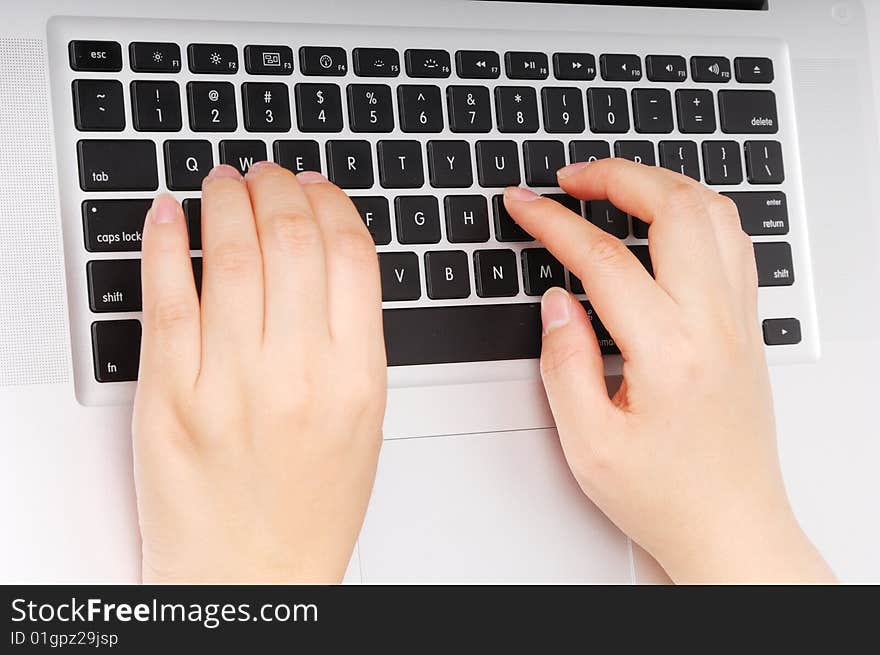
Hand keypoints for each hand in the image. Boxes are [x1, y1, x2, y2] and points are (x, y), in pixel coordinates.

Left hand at [132, 163, 385, 582]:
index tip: (317, 186)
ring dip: (226, 202)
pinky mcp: (168, 394)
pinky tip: (171, 217)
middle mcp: (298, 374)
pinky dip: (166, 244)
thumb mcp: (363, 422)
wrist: (253, 574)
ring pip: (230, 256)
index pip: (351, 256)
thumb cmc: (311, 507)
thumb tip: (326, 258)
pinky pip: (166, 297)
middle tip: (267, 174)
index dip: (331, 203)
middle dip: (278, 188)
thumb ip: (351, 340)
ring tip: (224, 183)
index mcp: (357, 378)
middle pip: (291, 241)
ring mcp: (228, 382)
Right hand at [503, 159, 834, 583]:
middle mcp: (713, 325)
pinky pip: (732, 243)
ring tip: (614, 186)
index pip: (604, 259)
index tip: (524, 205)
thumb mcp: (590, 446)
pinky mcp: (746, 328)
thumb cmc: (668, 497)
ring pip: (714, 215)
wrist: (731, 528)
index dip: (554, 222)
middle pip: (675, 208)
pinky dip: (695, 212)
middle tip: (571, 178)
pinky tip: (664, 221)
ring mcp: (737, 321)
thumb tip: (556, 303)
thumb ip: (564, 364)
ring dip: (661, 184)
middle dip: (616, 176)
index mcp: (668, 352)